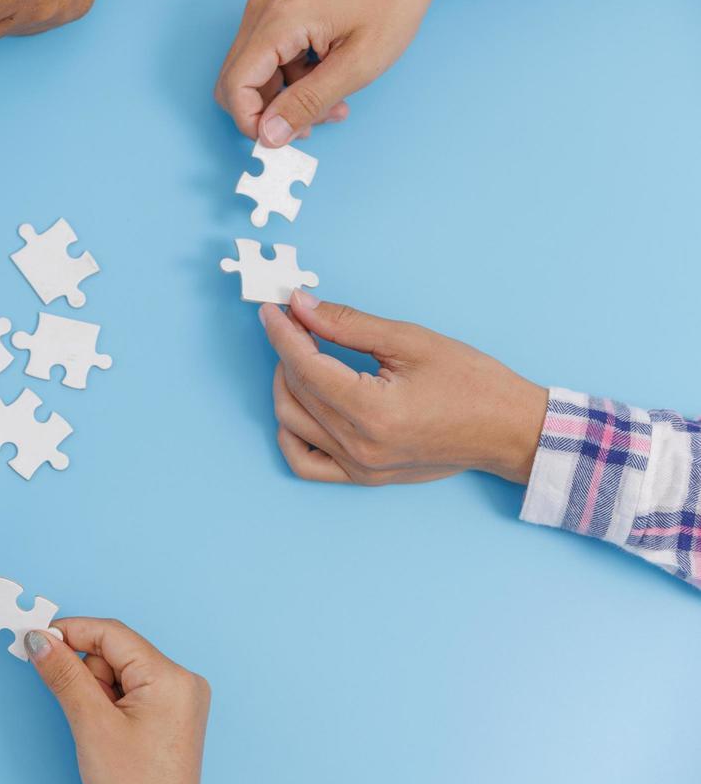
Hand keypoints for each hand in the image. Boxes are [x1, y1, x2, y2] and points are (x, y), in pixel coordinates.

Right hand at [25, 619, 207, 783]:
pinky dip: (109, 701)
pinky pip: (131, 689)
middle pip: (116, 651)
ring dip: (97, 690)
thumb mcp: (91, 725)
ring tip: (100, 730)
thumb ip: (64, 675)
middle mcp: (182, 681)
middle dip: (86, 673)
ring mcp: (180, 698)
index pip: (112, 634)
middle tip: (79, 709)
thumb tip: (40, 641)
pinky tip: (109, 731)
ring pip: (120, 671)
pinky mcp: (172, 713)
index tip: (36, 639)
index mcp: (170, 677)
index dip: (70, 632)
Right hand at [214, 0, 502, 146]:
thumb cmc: (391, 3)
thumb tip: (269, 135)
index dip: (251, 122)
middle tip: (314, 122)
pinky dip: (292, 81)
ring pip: (253, 76)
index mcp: (278, 21)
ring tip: (332, 103)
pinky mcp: (276, 13)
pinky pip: (267, 61)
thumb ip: (308, 102)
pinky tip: (327, 81)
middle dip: (270, 113)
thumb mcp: (358, 64)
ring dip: (285, 99)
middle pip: (237, 82)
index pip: (235, 86)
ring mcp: (266, 10)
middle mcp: (262, 11)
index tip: (285, 137)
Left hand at [260, 290, 547, 485]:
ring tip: (301, 355)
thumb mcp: (411, 341)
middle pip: (295, 392)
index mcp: (373, 411)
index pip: (305, 367)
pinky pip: (305, 463)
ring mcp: (359, 467)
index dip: (283, 333)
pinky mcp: (363, 477)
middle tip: (293, 322)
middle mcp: (360, 446)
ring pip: (292, 424)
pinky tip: (300, 404)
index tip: (273, 309)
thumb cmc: (473, 384)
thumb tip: (302, 307)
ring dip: (285, 385)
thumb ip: (348, 324)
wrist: (510, 431)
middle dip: (285, 351)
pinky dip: (291, 432)